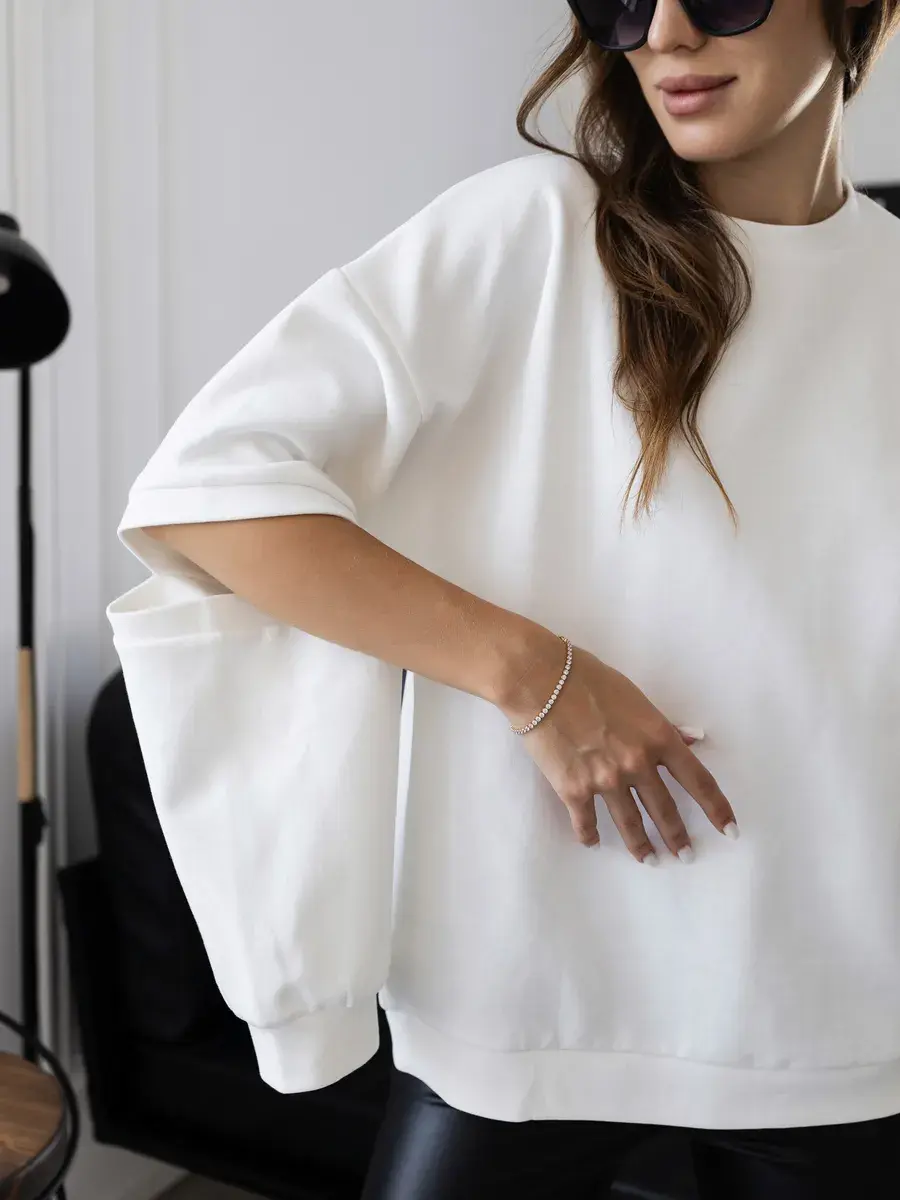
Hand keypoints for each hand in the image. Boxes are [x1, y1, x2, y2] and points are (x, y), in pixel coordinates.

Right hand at [496, 634, 737, 863]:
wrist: (541, 680)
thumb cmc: (589, 679)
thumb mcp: (635, 697)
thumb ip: (663, 726)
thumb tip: (692, 739)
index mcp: (658, 738)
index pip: (699, 781)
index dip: (717, 809)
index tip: (729, 830)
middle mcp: (637, 765)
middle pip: (666, 810)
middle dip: (678, 837)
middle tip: (685, 855)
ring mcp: (605, 781)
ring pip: (630, 824)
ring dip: (641, 846)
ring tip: (649, 860)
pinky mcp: (573, 789)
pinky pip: (586, 822)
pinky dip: (590, 835)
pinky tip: (593, 842)